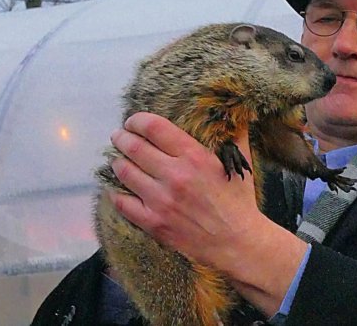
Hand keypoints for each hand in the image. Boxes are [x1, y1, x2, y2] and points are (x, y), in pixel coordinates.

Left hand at [108, 112, 261, 267]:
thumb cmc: (239, 201)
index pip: (154, 128)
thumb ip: (236, 135)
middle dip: (122, 138)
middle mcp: (175, 176)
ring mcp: (161, 201)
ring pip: (124, 172)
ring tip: (118, 159)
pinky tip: (118, 188)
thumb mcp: (241, 163)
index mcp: (195, 157)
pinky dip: (116, 192)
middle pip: (133, 147)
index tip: (134, 121)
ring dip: (117, 162)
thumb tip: (234, 114)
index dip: (138, 120)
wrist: (237, 242)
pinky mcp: (153, 223)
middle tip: (119, 137)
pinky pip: (122, 203)